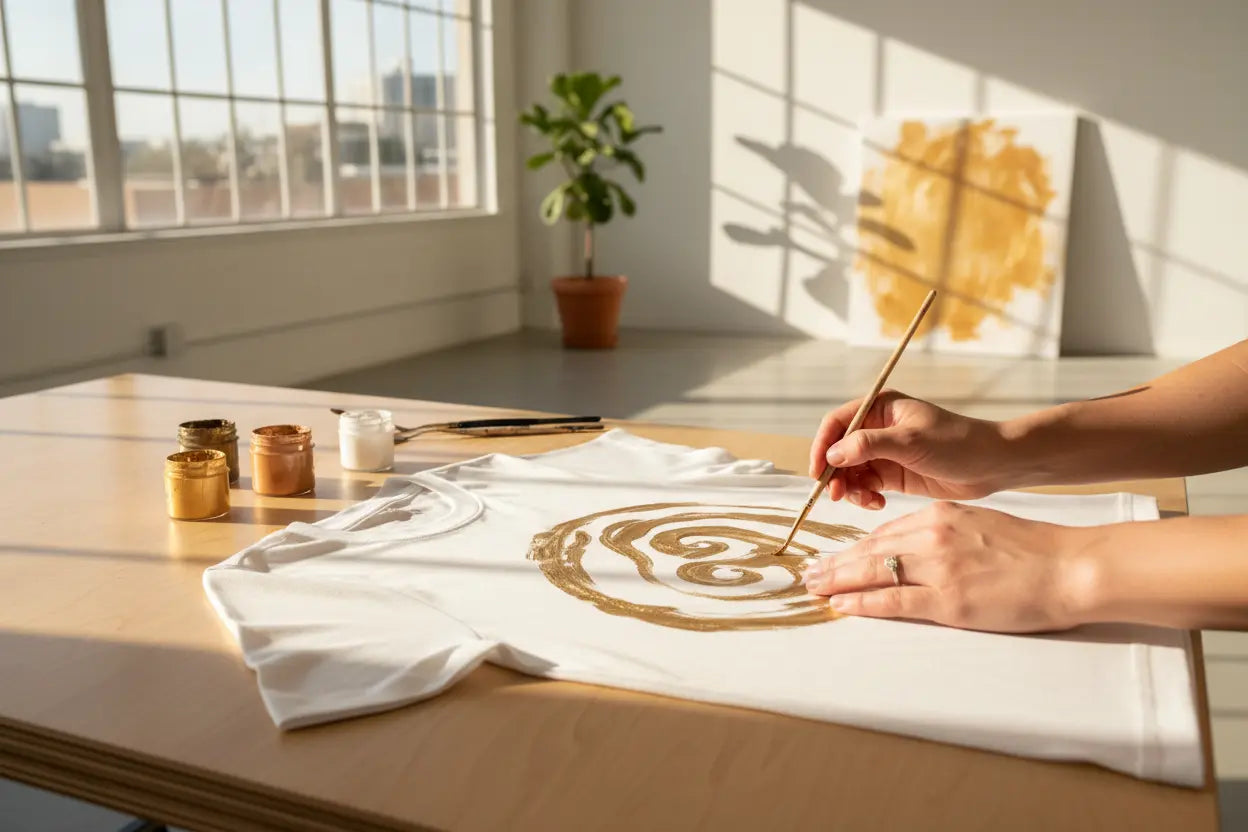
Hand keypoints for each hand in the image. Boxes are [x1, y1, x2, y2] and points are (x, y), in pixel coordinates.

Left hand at [802, 502, 1090, 632]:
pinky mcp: (948, 600)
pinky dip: (861, 602)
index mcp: (940, 516)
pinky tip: (841, 605)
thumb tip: (918, 548)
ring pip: (873, 571)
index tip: (836, 556)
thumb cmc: (1035, 550)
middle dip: (835, 562)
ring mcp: (938, 568)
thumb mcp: (980, 525)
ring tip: (814, 588)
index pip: (885, 533)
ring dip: (838, 580)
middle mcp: (931, 536)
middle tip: (809, 573)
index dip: (856, 548)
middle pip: (870, 549)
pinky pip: (892, 600)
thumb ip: (946, 533)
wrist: (1070, 567)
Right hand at [808, 390, 1014, 508]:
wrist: (991, 465)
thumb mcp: (909, 441)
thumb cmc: (955, 442)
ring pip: (850, 471)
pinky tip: (877, 503)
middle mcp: (877, 428)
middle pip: (839, 450)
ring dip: (850, 488)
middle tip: (836, 495)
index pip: (837, 423)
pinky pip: (866, 486)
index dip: (822, 446)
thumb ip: (868, 445)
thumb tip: (832, 455)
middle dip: (835, 473)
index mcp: (879, 407)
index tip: (818, 471)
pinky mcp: (893, 474)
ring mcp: (884, 452)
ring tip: (865, 501)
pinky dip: (865, 496)